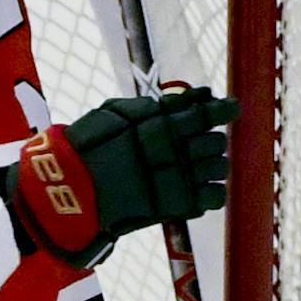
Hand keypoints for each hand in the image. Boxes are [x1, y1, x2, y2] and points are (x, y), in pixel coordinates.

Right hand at [4, 86, 235, 268]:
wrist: (71, 189)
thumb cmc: (89, 147)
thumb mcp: (119, 112)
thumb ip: (161, 104)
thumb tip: (201, 95)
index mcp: (164, 122)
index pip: (208, 111)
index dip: (223, 109)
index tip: (228, 107)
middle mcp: (177, 149)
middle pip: (217, 141)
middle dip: (211, 141)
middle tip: (198, 145)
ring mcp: (180, 179)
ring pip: (221, 168)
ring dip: (213, 167)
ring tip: (195, 170)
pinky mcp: (180, 206)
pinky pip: (215, 198)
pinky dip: (211, 193)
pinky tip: (197, 191)